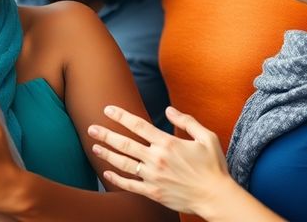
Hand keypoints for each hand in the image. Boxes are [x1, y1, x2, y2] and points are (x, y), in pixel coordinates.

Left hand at [88, 105, 233, 215]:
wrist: (216, 196)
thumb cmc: (213, 166)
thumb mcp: (207, 137)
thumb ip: (187, 121)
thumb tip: (168, 110)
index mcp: (168, 143)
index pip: (137, 125)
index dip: (120, 116)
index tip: (107, 109)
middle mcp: (157, 158)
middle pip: (124, 143)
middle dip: (105, 135)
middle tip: (91, 128)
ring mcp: (153, 176)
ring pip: (123, 163)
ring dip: (107, 154)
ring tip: (94, 148)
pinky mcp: (153, 192)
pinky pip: (130, 185)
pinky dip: (116, 179)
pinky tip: (107, 172)